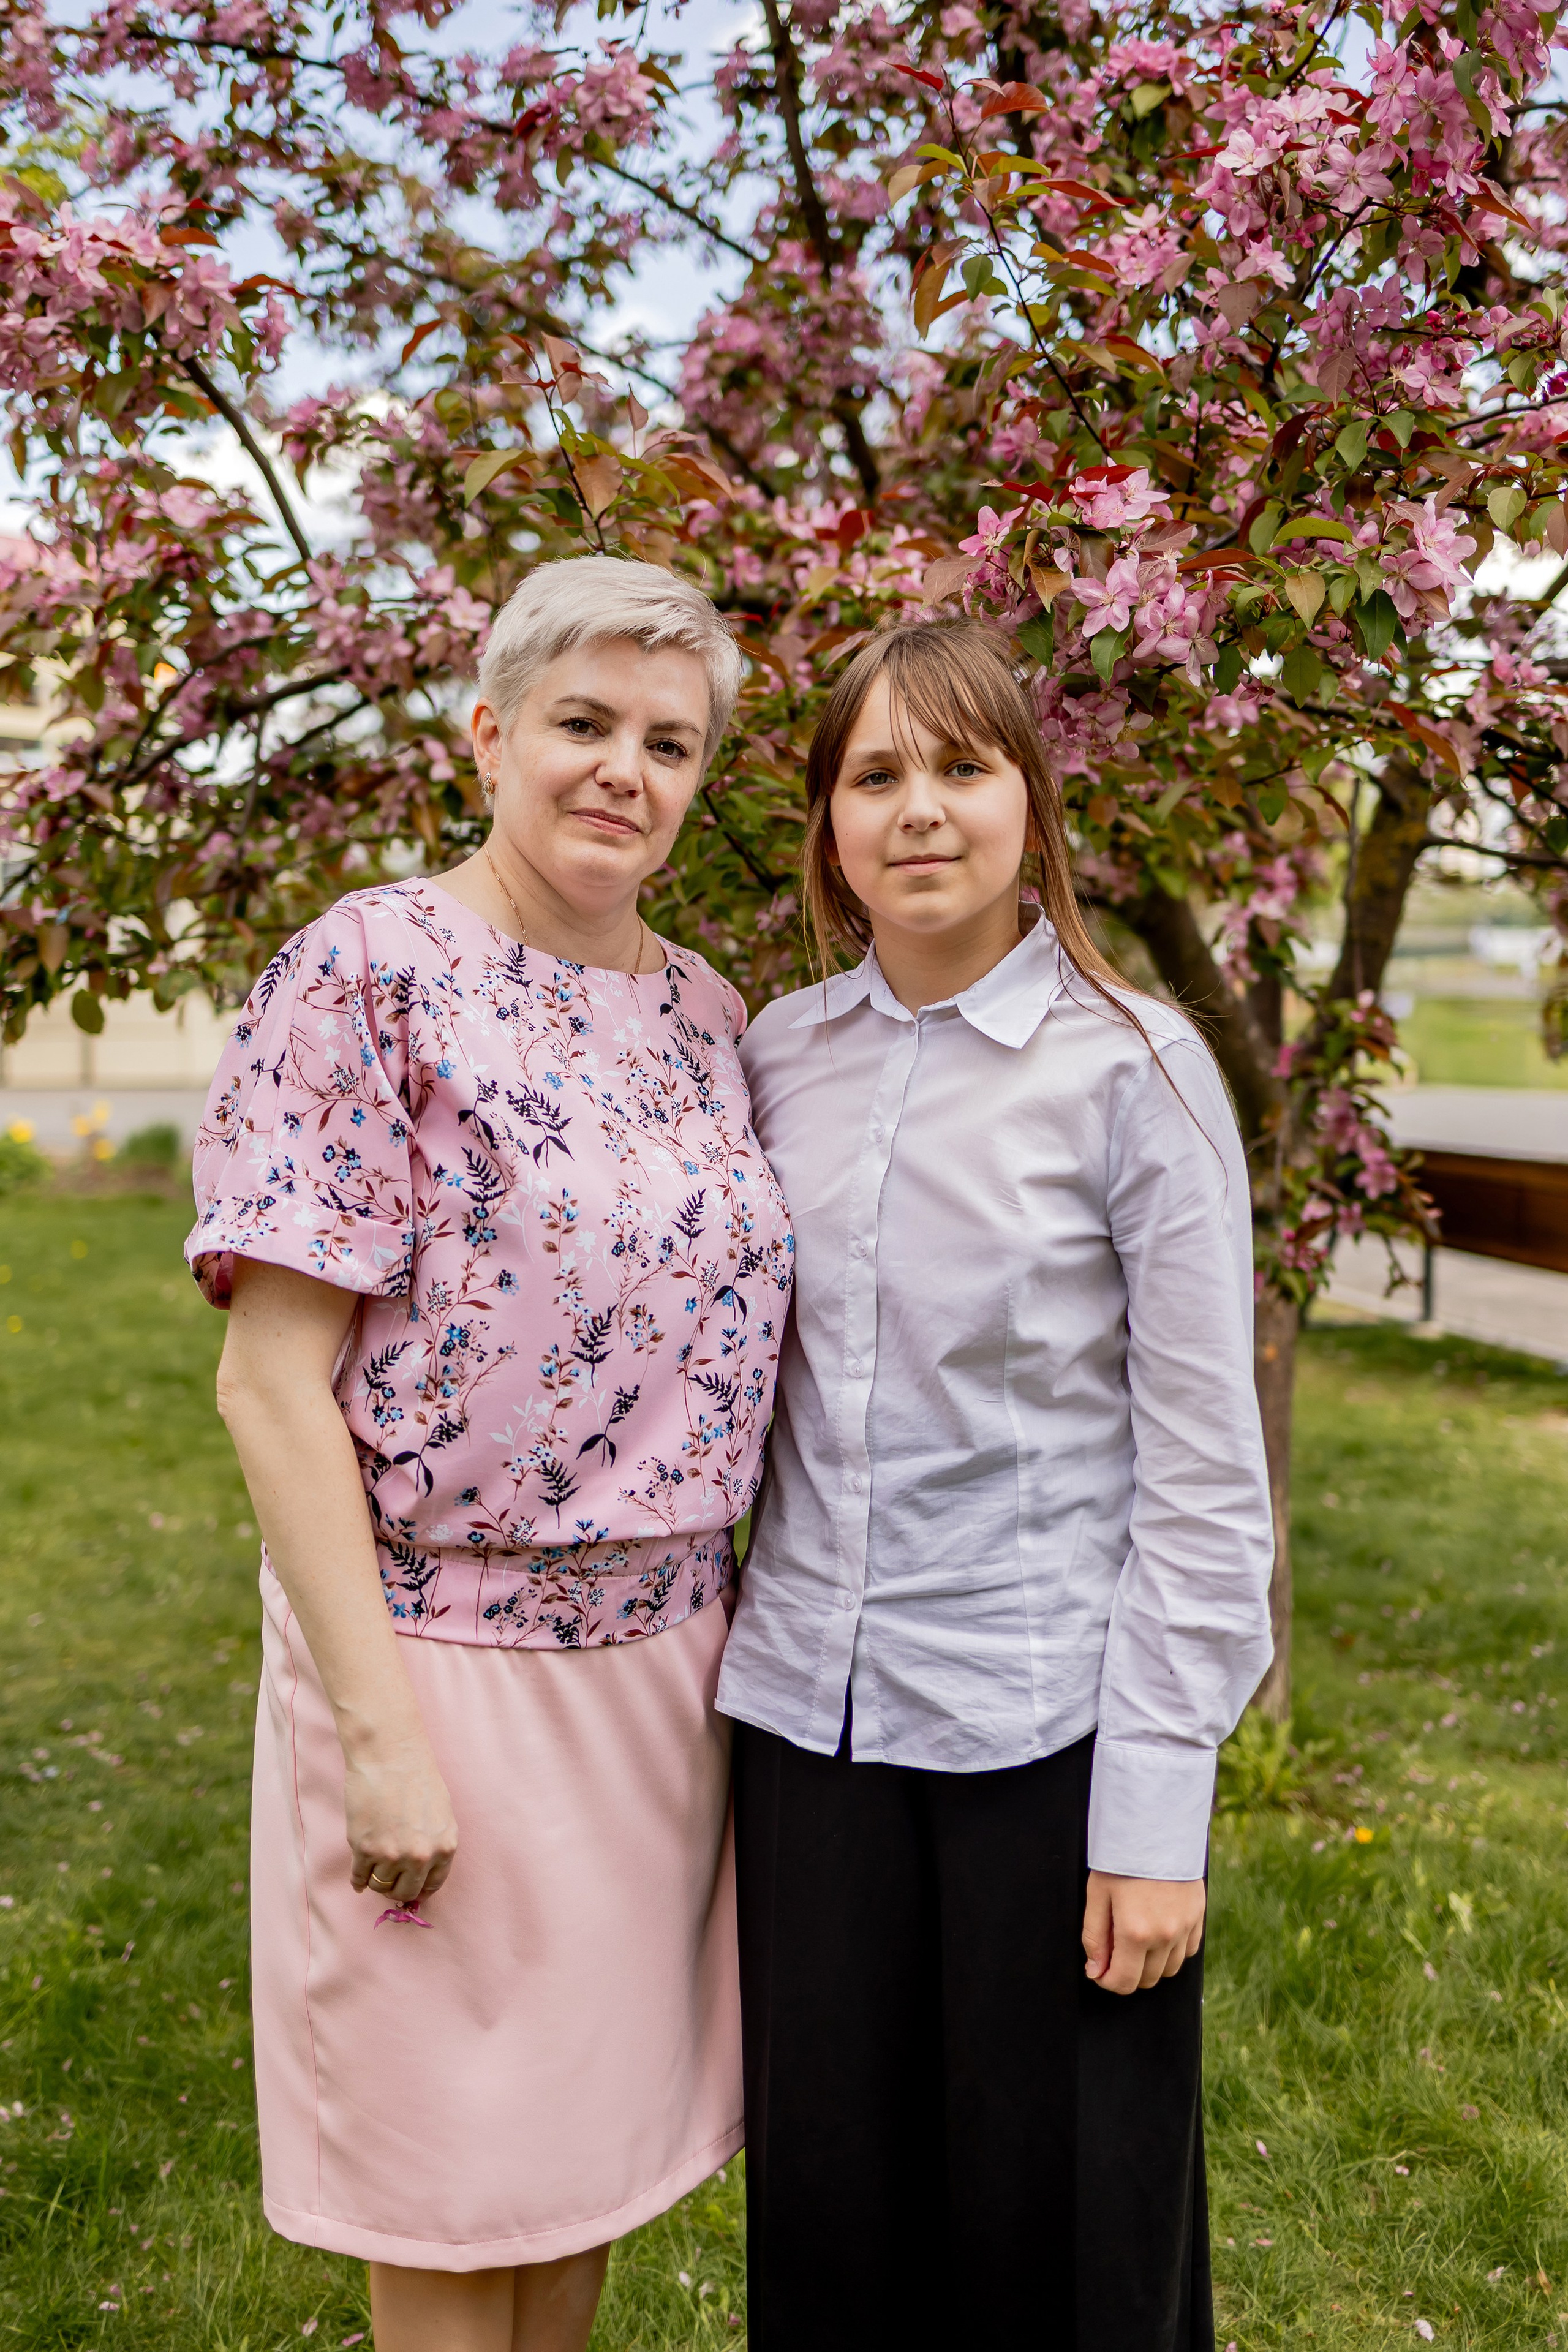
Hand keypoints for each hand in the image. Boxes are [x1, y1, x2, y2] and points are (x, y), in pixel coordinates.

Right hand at [343, 1735, 458, 1907]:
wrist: (389, 1756)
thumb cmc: (417, 1777)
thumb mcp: (441, 1814)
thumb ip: (435, 1843)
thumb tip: (423, 1868)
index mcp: (445, 1848)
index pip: (432, 1884)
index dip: (419, 1887)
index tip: (410, 1886)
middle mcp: (420, 1857)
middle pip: (405, 1891)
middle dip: (397, 1888)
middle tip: (389, 1881)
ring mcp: (391, 1856)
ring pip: (380, 1885)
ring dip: (376, 1880)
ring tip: (374, 1869)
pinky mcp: (364, 1850)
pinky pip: (359, 1878)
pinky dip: (358, 1880)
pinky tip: (358, 1877)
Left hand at [1082, 1870, 1204, 1994]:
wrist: (1156, 1826)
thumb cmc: (1121, 1858)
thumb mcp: (1096, 1894)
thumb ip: (1094, 1937)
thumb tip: (1096, 1970)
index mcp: (1135, 1933)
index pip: (1124, 1982)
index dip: (1108, 1981)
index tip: (1100, 1969)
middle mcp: (1164, 1936)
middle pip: (1147, 1980)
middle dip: (1127, 1973)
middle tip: (1115, 1951)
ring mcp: (1185, 1927)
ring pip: (1169, 1970)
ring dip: (1150, 1965)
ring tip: (1136, 1940)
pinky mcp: (1198, 1915)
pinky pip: (1188, 1950)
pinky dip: (1173, 1951)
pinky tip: (1159, 1932)